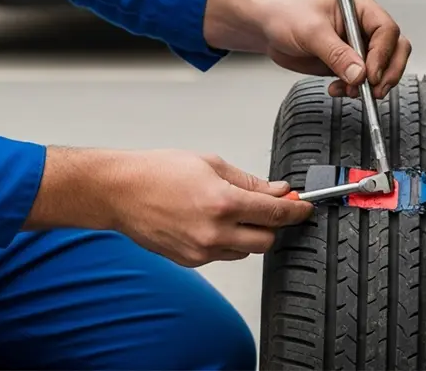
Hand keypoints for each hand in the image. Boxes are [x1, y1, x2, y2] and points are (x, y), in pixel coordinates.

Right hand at [104, 150, 312, 267]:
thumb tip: (277, 190)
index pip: (274, 213)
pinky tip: (213, 222)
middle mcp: (214, 233)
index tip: (304, 207)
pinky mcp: (190, 261)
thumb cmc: (157, 172)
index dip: (296, 210)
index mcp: (222, 203)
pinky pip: (223, 256)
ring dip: (249, 234)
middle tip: (269, 207)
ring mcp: (201, 251)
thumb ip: (249, 182)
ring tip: (231, 211)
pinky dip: (227, 242)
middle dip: (273, 224)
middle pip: (266, 240)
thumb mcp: (210, 164)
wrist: (121, 192)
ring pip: (246, 251)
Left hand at [261, 0, 410, 98]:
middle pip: (395, 49)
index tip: (370, 74)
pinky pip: (363, 79)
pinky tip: (339, 89)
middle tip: (374, 89)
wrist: (267, 29)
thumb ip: (336, 54)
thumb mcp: (311, 32)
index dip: (383, 54)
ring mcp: (357, 44)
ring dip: (371, 84)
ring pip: (383, 67)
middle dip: (387, 72)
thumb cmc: (285, 15)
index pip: (386, 30)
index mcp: (360, 6)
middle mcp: (363, 25)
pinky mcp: (348, 62)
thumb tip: (359, 74)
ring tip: (351, 91)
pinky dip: (355, 88)